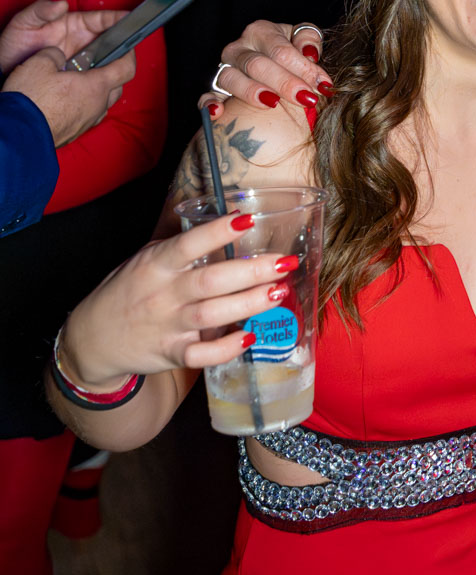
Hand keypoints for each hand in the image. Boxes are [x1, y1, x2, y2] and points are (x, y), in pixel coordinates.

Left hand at [0, 0, 125, 72]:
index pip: (104, 20)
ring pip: (110, 62)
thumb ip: (40, 10)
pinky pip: (99, 80)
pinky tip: (104, 86)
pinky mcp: (81, 79)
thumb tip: (61, 5)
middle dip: (124, 46)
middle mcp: (84, 42)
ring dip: (116, 66)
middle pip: (113, 42)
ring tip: (117, 71)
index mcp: (75, 25)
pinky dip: (105, 82)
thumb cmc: (12, 46)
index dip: (120, 19)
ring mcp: (84, 61)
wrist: (4, 74)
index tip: (133, 20)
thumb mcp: (23, 23)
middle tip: (129, 53)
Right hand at [3, 46, 134, 145]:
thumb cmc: (32, 100)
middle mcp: (98, 105)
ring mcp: (88, 121)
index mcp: (96, 86)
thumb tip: (57, 56)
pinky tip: (68, 101)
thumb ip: (54, 54)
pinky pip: (88, 115)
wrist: (20, 133)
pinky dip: (84, 106)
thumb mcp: (39, 63)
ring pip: (102, 103)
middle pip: (117, 87)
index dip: (129, 56)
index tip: (126, 48)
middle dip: (112, 74)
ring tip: (79, 82)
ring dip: (97, 92)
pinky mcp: (75, 132)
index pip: (126, 69)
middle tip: (98, 64)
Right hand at [56, 214, 289, 390]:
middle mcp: (162, 294)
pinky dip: (226, 349)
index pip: (188, 244)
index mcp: (155, 265)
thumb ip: (180, 247)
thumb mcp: (144, 260)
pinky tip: (250, 337)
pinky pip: (201, 355)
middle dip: (251, 271)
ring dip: (248, 304)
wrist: (92, 339)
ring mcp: (167, 326)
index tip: (248, 219)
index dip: (218, 232)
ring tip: (278, 292)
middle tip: (284, 262)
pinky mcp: (171, 353)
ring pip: (211, 315)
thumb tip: (226, 221)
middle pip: (210, 281)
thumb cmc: (128, 291)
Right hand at [201, 21, 332, 119]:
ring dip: (252, 92)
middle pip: (258, 65)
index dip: (303, 68)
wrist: (272, 61)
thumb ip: (309, 41)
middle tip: (306, 98)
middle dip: (284, 83)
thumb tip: (310, 53)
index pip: (281, 51)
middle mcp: (239, 48)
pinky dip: (209, 103)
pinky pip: (207, 95)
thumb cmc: (290, 51)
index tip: (322, 85)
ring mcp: (225, 67)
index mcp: (261, 32)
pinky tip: (219, 112)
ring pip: (232, 78)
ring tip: (273, 103)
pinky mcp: (215, 88)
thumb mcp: (302, 40)